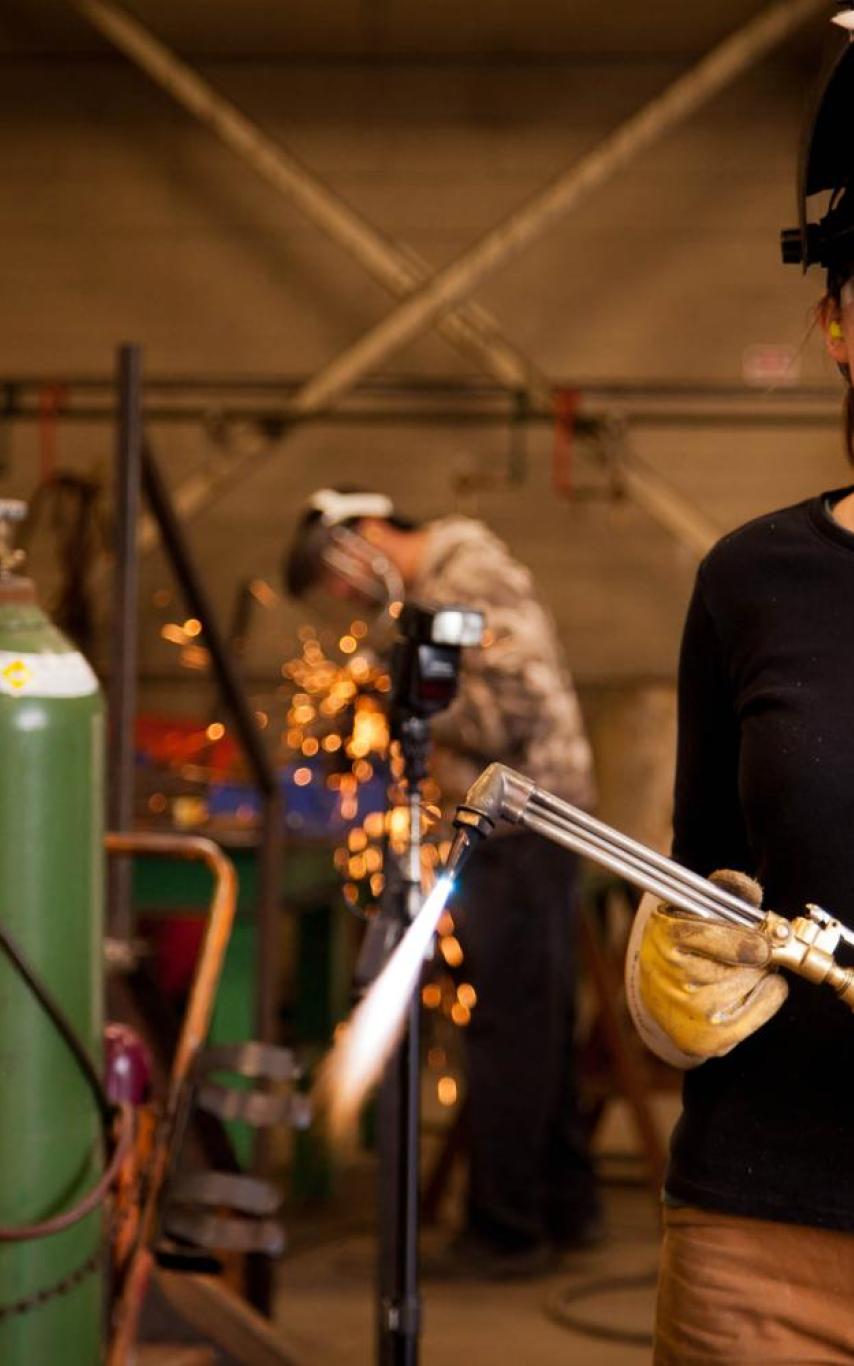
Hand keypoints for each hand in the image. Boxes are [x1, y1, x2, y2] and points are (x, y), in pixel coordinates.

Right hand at [636, 870, 787, 1061]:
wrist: (662, 994)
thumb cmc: (686, 946)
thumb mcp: (697, 910)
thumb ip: (723, 892)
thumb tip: (746, 889)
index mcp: (662, 937)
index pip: (705, 933)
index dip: (742, 936)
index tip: (762, 939)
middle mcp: (667, 977)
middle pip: (737, 963)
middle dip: (756, 954)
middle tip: (755, 951)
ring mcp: (683, 1012)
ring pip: (750, 984)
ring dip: (759, 975)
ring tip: (744, 970)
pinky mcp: (701, 1040)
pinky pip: (758, 1012)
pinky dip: (768, 997)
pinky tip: (753, 989)